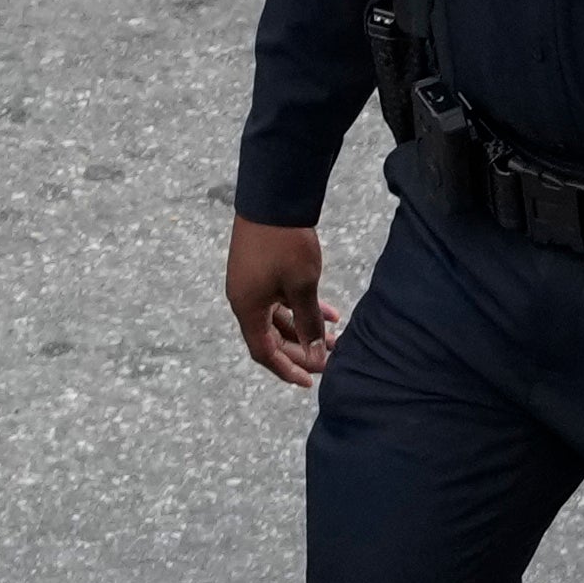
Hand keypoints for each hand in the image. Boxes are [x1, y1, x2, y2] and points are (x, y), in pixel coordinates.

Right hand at [225, 216, 334, 383]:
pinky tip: (332, 315)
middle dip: (302, 352)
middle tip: (331, 361)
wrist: (273, 200)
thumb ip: (308, 323)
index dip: (286, 369)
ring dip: (306, 331)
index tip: (309, 382)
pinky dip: (304, 310)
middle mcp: (245, 300)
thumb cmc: (285, 245)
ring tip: (338, 340)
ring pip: (280, 320)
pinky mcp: (262, 272)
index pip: (264, 352)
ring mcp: (253, 285)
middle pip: (272, 338)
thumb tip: (316, 354)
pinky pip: (282, 301)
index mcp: (247, 309)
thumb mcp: (302, 287)